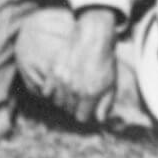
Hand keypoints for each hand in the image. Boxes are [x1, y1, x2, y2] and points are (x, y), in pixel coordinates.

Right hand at [47, 8, 120, 126]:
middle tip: (78, 96)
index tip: (85, 107)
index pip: (81, 117)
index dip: (84, 113)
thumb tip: (99, 120)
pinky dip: (51, 91)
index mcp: (90, 94)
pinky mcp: (54, 71)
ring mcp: (63, 80)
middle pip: (68, 109)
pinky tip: (59, 86)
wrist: (93, 37)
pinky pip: (47, 91)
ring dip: (63, 99)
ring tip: (69, 91)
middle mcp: (75, 89)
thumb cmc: (104, 61)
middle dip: (74, 106)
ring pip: (57, 101)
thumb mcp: (110, 84)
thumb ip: (105, 104)